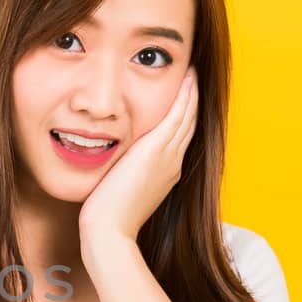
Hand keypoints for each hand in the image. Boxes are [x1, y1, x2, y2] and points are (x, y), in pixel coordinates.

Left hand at [78, 68, 198, 267]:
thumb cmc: (107, 216)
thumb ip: (125, 173)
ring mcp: (169, 156)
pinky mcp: (157, 150)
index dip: (184, 114)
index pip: (179, 136)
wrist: (109, 231)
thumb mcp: (121, 189)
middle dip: (192, 99)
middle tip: (194, 75)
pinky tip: (188, 77)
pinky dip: (185, 95)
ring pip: (188, 116)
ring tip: (193, 71)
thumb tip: (116, 166)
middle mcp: (173, 163)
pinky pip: (178, 115)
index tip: (184, 95)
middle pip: (189, 123)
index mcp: (166, 172)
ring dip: (192, 92)